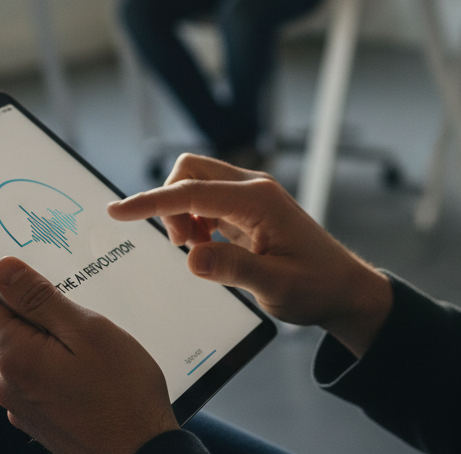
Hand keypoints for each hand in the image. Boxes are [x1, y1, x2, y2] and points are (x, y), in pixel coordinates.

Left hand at [0, 256, 178, 453]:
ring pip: (24, 348)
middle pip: (4, 324)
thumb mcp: (86, 330)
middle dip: (37, 310)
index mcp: (13, 357)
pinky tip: (90, 372)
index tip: (39, 277)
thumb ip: (39, 298)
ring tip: (91, 348)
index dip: (6, 281)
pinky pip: (36, 374)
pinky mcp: (36, 418)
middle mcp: (5, 384)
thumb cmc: (122, 392)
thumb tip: (2, 268)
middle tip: (81, 315)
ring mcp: (19, 405)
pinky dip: (57, 363)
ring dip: (51, 338)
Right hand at [108, 154, 392, 356]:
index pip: (191, 192)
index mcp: (257, 200)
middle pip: (191, 170)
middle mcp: (252, 188)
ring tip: (195, 249)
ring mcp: (250, 196)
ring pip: (197, 182)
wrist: (344, 289)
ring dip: (182, 211)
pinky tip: (206, 247)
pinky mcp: (248, 209)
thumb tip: (191, 257)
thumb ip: (233, 268)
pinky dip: (195, 218)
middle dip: (170, 200)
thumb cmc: (316, 287)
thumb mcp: (275, 286)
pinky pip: (207, 200)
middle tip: (180, 244)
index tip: (117, 211)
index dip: (151, 202)